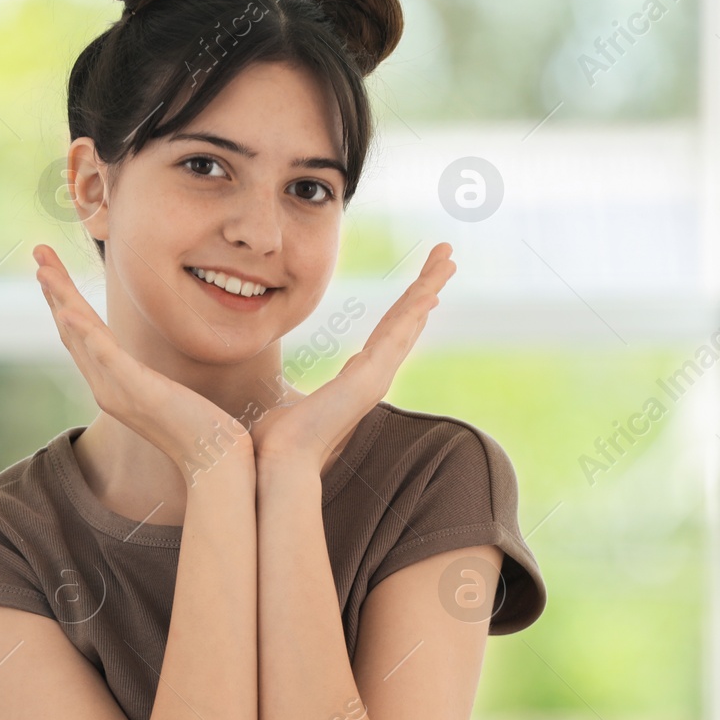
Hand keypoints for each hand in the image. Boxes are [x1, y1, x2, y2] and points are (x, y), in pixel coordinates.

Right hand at [33, 244, 248, 473]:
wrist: (216, 461)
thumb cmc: (200, 429)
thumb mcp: (167, 394)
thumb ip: (150, 379)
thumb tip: (150, 366)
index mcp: (112, 384)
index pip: (81, 335)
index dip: (63, 300)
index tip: (51, 268)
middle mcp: (106, 388)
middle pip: (72, 329)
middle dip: (54, 289)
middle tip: (38, 250)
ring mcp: (119, 391)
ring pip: (82, 338)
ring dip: (61, 301)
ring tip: (44, 270)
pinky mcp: (138, 392)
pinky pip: (106, 357)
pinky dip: (85, 334)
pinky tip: (69, 312)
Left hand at [250, 243, 455, 472]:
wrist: (277, 461)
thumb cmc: (276, 442)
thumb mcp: (284, 404)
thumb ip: (286, 396)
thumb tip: (271, 398)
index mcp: (355, 380)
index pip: (389, 334)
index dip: (408, 309)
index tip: (425, 288)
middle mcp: (372, 377)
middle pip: (407, 322)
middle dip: (427, 287)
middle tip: (447, 258)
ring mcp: (375, 377)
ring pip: (408, 321)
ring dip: (428, 287)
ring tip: (448, 259)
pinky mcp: (371, 378)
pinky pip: (397, 334)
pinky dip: (415, 309)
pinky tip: (430, 290)